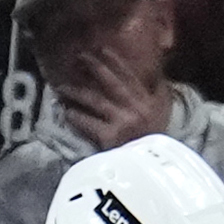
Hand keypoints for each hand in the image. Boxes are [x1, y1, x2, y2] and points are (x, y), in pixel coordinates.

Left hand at [55, 47, 173, 149]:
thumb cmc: (156, 147)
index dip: (114, 60)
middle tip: (78, 57)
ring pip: (94, 100)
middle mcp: (135, 107)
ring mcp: (122, 121)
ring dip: (75, 92)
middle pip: (110, 80)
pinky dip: (75, 116)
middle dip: (93, 65)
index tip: (101, 48)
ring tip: (61, 88)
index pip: (129, 75)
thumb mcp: (162, 118)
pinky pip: (87, 122)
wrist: (154, 175)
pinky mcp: (110, 137)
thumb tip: (152, 78)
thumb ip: (156, 98)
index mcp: (148, 102)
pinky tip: (66, 113)